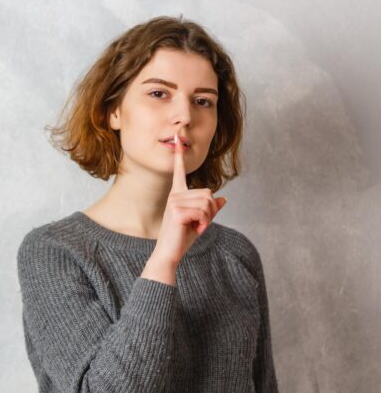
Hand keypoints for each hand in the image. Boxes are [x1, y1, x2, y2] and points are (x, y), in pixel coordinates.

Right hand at [151, 134, 226, 265]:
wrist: (169, 253)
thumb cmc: (181, 238)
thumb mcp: (199, 221)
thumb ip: (210, 209)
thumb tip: (223, 199)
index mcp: (177, 195)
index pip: (179, 172)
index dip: (179, 156)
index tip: (178, 138)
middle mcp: (175, 195)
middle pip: (208, 193)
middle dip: (210, 210)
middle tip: (199, 224)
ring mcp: (174, 202)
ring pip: (208, 202)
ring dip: (208, 218)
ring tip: (196, 227)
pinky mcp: (177, 211)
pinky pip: (203, 211)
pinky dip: (204, 223)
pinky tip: (194, 230)